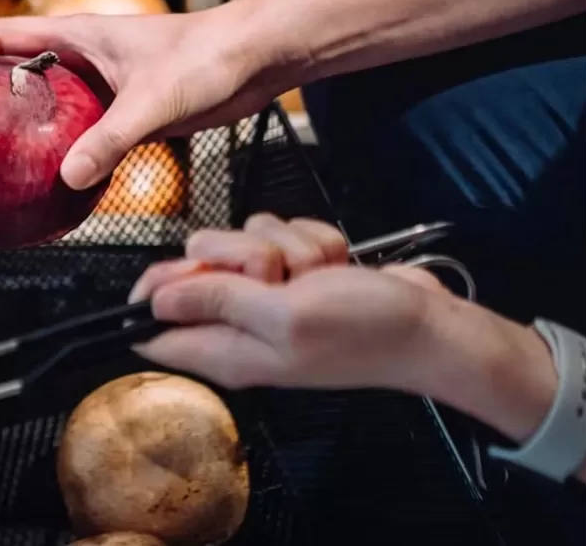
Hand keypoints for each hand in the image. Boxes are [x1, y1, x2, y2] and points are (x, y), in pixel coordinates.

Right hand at [0, 9, 285, 189]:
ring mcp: (103, 82)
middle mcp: (82, 57)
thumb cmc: (208, 57)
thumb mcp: (152, 100)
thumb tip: (70, 177)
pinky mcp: (126, 107)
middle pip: (16, 71)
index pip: (0, 35)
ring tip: (2, 163)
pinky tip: (60, 180)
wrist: (258, 57)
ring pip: (47, 103)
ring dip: (24, 126)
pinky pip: (80, 128)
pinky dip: (63, 149)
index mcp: (76, 36)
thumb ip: (109, 139)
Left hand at [129, 215, 448, 389]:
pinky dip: (309, 240)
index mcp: (225, 351)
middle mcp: (239, 324)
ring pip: (241, 240)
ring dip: (283, 246)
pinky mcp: (296, 272)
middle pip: (194, 265)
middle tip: (276, 277)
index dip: (155, 292)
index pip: (153, 327)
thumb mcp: (284, 317)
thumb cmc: (366, 330)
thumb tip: (154, 303)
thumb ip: (217, 303)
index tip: (188, 271)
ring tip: (316, 276)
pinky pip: (278, 233)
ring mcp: (267, 296)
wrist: (432, 325)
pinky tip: (334, 264)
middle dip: (236, 253)